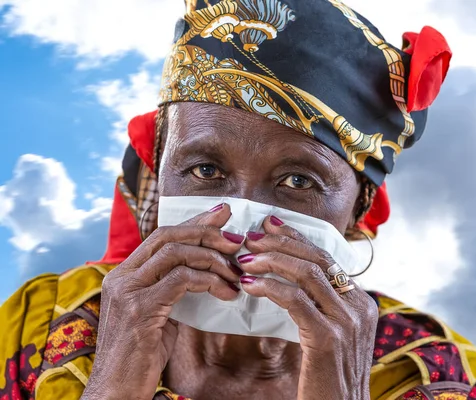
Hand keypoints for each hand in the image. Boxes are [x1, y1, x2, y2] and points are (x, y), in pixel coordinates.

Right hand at [83, 204, 243, 399]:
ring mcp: (127, 291)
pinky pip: (182, 280)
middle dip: (206, 231)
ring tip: (237, 273)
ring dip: (213, 259)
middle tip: (237, 238)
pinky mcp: (140, 309)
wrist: (116, 391)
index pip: (161, 235)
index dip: (194, 222)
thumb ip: (172, 289)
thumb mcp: (157, 314)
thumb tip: (206, 271)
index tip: (222, 215)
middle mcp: (121, 277)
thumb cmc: (141, 356)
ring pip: (176, 253)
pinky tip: (227, 293)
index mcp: (124, 275)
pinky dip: (209, 281)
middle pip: (168, 236)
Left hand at [240, 216, 378, 399]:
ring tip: (244, 259)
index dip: (297, 238)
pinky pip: (295, 300)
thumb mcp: (333, 339)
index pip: (327, 258)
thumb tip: (290, 285)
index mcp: (361, 303)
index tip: (270, 225)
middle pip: (318, 259)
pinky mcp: (328, 338)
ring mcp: (347, 321)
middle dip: (281, 242)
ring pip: (307, 273)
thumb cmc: (329, 381)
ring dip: (271, 261)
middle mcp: (359, 307)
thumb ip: (321, 310)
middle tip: (251, 236)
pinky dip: (269, 287)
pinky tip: (249, 286)